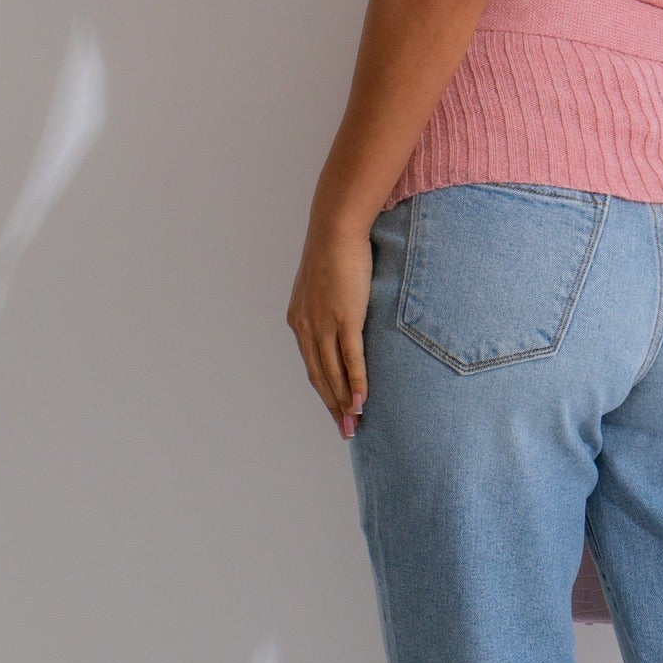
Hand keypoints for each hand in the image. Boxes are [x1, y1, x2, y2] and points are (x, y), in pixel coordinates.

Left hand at [286, 212, 373, 438]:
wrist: (335, 230)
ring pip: (334, 373)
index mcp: (299, 320)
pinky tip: (362, 401)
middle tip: (346, 431)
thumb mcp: (324, 285)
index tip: (335, 411)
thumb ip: (329, 305)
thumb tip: (341, 315)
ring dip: (344, 403)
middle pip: (320, 377)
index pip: (312, 366)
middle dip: (333, 407)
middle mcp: (307, 327)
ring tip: (354, 424)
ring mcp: (325, 325)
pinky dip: (356, 383)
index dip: (324, 392)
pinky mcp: (345, 319)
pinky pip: (351, 358)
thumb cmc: (334, 251)